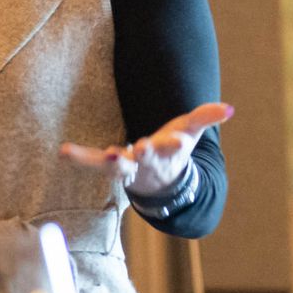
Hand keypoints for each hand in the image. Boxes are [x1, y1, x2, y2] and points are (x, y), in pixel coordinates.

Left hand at [59, 102, 233, 196]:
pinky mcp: (110, 165)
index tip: (172, 142)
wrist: (160, 183)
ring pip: (118, 167)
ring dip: (108, 161)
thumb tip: (228, 108)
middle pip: (145, 159)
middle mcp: (148, 161)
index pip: (172, 148)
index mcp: (168, 151)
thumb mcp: (191, 131)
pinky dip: (79, 158)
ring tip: (101, 154)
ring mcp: (128, 166)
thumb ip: (206, 117)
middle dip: (143, 154)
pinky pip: (92, 163)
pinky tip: (64, 151)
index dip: (171, 144)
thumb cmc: (174, 150)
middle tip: (140, 148)